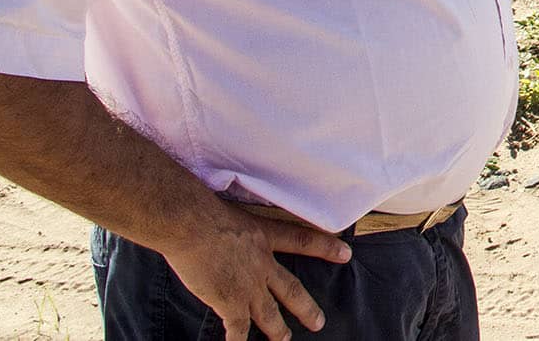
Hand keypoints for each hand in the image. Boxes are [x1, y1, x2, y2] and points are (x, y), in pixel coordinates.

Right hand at [163, 207, 350, 340]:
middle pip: (291, 289)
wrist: (192, 224)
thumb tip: (231, 236)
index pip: (303, 241)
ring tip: (285, 339)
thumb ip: (239, 229)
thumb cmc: (205, 211)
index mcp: (265, 237)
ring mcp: (249, 286)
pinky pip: (238, 329)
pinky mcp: (230, 302)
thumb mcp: (235, 213)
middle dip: (306, 308)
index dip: (326, 248)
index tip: (346, 254)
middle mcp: (262, 264)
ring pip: (269, 314)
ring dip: (278, 330)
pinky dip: (238, 340)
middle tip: (319, 322)